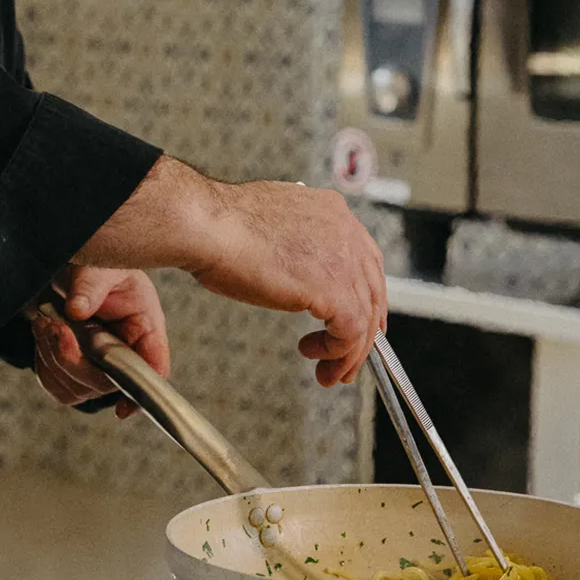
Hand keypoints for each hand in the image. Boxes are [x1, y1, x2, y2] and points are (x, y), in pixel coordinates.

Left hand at [32, 266, 169, 418]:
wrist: (69, 269)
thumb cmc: (96, 267)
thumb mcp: (99, 266)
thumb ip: (91, 286)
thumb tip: (78, 311)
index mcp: (144, 328)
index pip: (153, 369)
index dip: (140, 393)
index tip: (121, 408)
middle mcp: (125, 353)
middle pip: (106, 383)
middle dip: (75, 360)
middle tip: (57, 328)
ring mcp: (98, 367)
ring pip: (76, 389)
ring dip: (54, 358)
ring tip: (46, 322)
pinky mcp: (73, 372)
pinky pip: (56, 385)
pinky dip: (44, 362)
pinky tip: (43, 333)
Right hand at [190, 181, 385, 386]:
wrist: (206, 226)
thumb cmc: (219, 225)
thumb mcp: (270, 228)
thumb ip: (292, 243)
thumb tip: (291, 265)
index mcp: (330, 211)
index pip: (365, 258)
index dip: (364, 293)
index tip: (357, 316)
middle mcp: (344, 231)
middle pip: (373, 289)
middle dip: (365, 327)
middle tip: (348, 352)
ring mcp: (343, 260)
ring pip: (365, 317)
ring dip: (347, 350)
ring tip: (327, 368)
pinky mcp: (333, 291)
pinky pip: (352, 333)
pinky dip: (338, 353)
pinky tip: (316, 357)